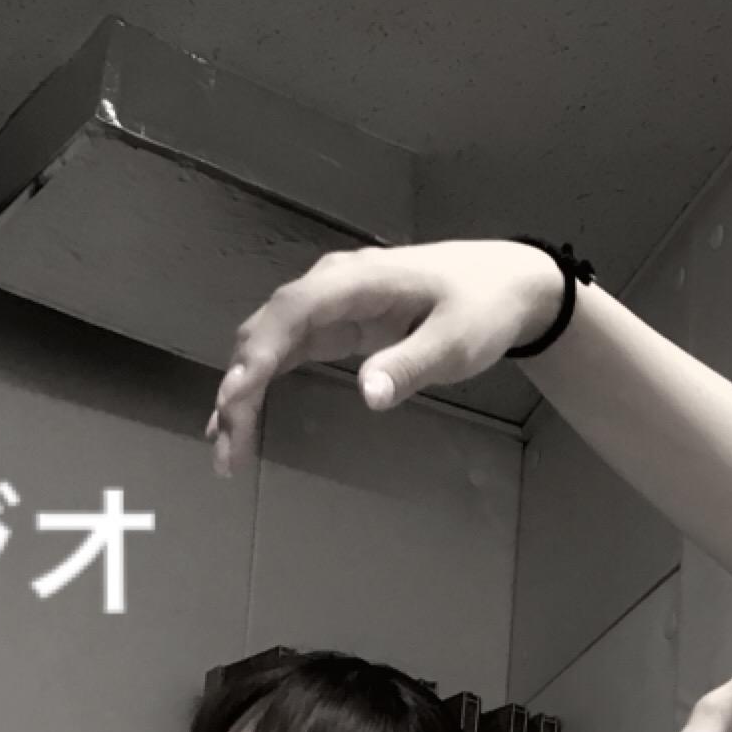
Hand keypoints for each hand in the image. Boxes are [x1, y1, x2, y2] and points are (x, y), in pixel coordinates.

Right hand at [208, 241, 565, 474]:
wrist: (504, 284)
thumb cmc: (481, 308)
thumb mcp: (456, 341)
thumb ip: (410, 365)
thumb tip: (367, 394)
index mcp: (357, 281)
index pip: (295, 312)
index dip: (263, 351)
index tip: (239, 394)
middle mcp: (330, 286)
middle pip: (267, 331)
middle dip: (240, 387)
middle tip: (228, 446)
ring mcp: (328, 305)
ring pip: (267, 344)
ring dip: (242, 394)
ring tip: (227, 450)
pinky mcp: (332, 325)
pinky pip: (284, 353)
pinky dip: (260, 385)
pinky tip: (240, 421)